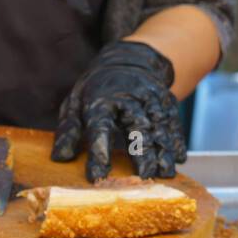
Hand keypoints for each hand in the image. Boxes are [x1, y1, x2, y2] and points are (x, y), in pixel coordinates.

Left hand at [51, 40, 186, 181]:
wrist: (128, 60)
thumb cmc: (96, 92)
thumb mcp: (75, 105)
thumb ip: (68, 131)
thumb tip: (59, 157)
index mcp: (100, 101)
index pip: (99, 128)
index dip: (98, 153)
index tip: (97, 177)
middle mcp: (128, 98)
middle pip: (136, 126)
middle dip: (142, 152)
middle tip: (144, 177)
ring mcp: (150, 99)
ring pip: (158, 126)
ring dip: (163, 150)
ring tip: (165, 173)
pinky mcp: (165, 101)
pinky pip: (173, 121)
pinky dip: (177, 139)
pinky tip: (178, 159)